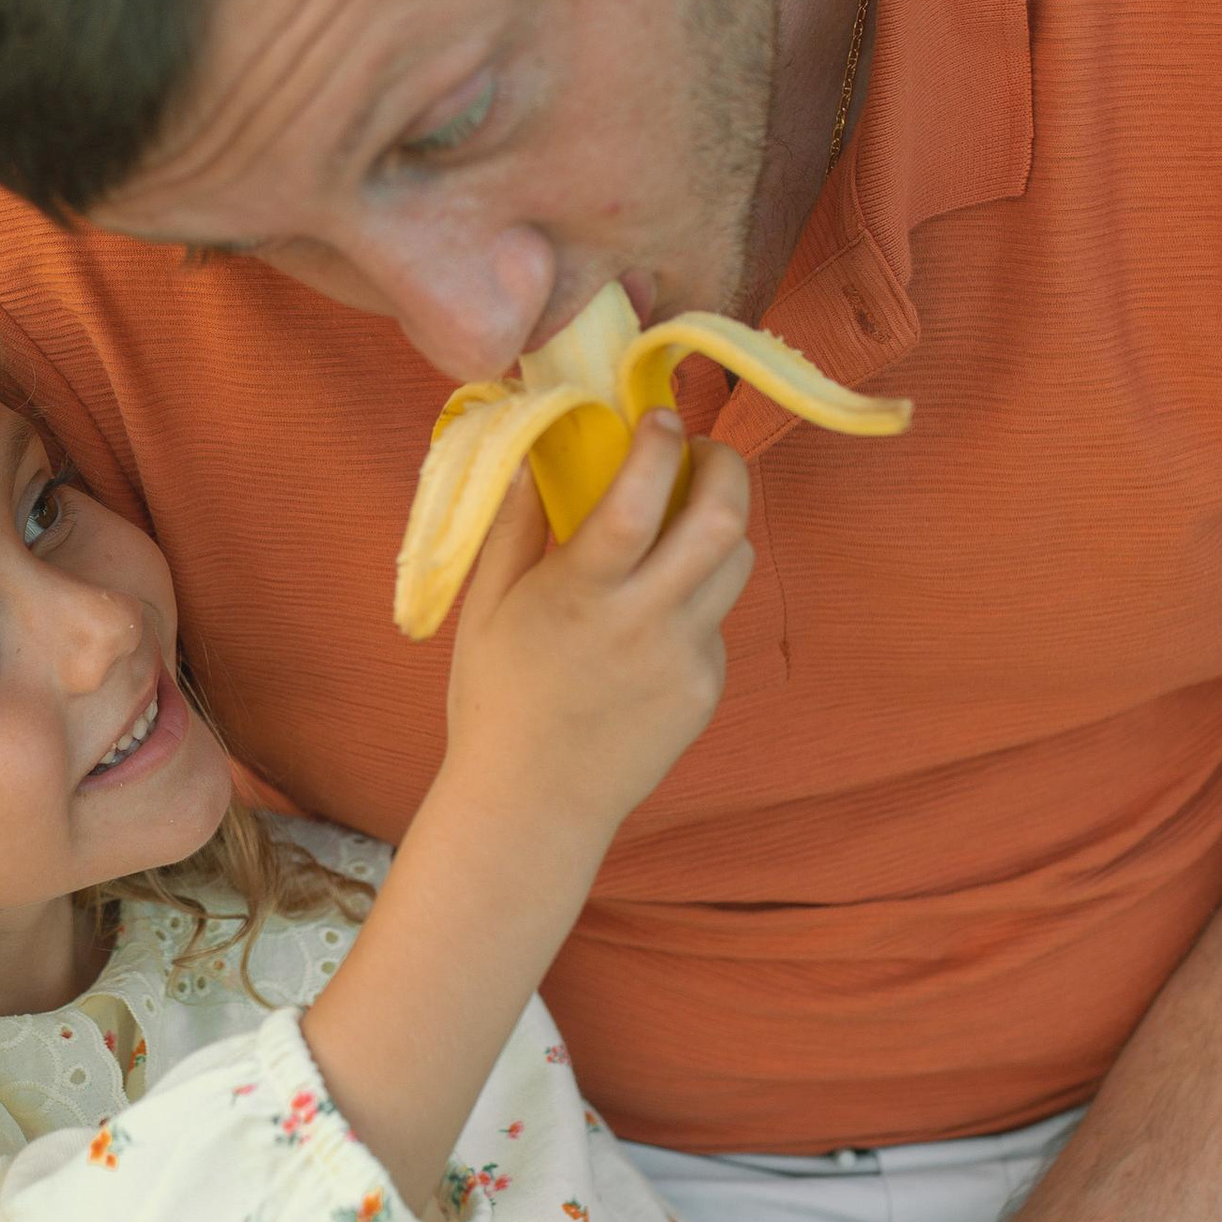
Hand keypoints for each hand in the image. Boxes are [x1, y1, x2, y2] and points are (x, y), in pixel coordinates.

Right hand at [442, 410, 752, 870]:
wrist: (533, 804)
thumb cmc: (495, 701)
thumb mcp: (485, 609)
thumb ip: (514, 526)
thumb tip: (533, 450)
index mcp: (581, 595)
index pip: (640, 499)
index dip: (660, 444)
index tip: (658, 417)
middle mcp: (644, 622)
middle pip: (724, 521)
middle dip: (726, 465)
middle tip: (703, 452)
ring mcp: (684, 659)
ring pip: (737, 563)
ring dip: (718, 527)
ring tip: (680, 527)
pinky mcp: (704, 689)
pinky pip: (715, 620)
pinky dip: (693, 598)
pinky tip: (648, 622)